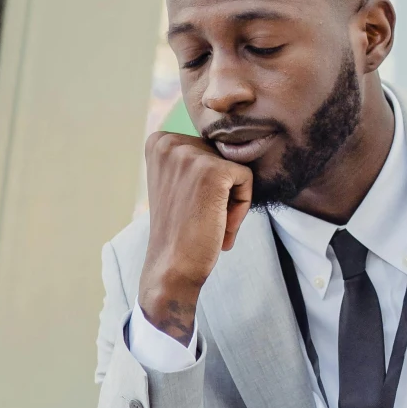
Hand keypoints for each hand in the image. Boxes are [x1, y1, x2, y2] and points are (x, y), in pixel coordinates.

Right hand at [138, 130, 252, 341]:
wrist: (172, 267)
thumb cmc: (180, 230)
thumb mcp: (178, 183)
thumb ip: (195, 158)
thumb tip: (234, 139)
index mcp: (159, 142)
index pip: (207, 148)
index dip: (207, 182)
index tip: (191, 205)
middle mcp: (170, 143)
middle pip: (222, 156)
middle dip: (221, 191)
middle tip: (201, 218)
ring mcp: (190, 155)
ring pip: (236, 169)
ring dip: (231, 201)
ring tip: (210, 223)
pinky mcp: (213, 171)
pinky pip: (247, 179)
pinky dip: (241, 206)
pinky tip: (220, 226)